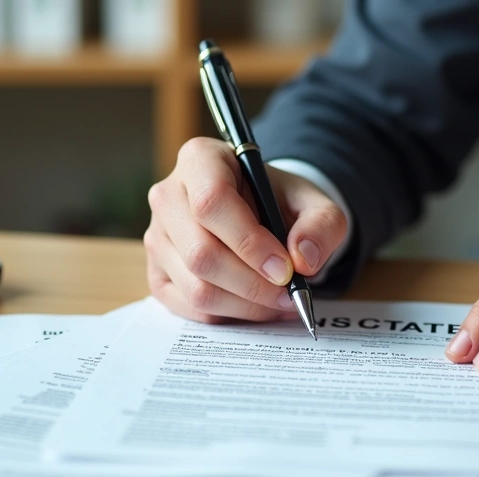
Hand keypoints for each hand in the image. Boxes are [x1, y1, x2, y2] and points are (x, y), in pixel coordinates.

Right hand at [145, 137, 348, 322]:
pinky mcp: (156, 273)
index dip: (250, 243)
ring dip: (246, 305)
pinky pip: (189, 307)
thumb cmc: (280, 202)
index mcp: (200, 160)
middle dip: (252, 284)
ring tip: (281, 301)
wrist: (260, 213)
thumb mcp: (315, 203)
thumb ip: (321, 225)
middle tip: (291, 293)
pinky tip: (257, 306)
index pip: (212, 203)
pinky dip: (229, 315)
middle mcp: (167, 195)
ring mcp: (156, 237)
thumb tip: (304, 260)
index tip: (286, 269)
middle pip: (201, 253)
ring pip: (195, 286)